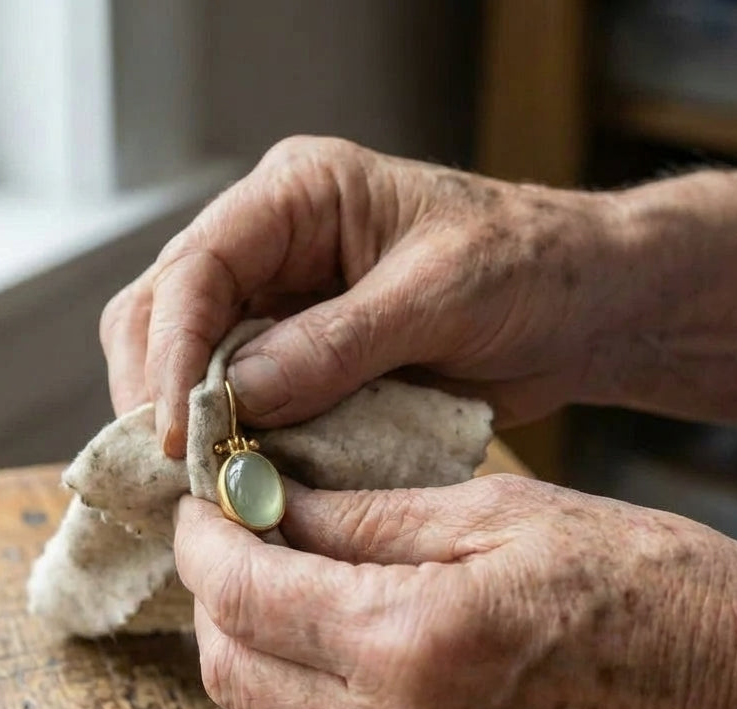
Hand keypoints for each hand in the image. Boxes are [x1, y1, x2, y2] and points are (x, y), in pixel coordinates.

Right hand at [101, 135, 629, 455]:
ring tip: (195, 484)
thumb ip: (337, 344)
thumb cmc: (528, 268)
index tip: (175, 432)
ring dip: (184, 423)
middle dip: (157, 391)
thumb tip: (237, 398)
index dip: (172, 353)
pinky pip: (234, 399)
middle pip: (162, 311)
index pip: (195, 268)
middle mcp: (269, 244)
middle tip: (173, 471)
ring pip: (184, 360)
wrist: (579, 306)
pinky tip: (231, 478)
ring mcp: (276, 303)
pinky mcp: (294, 358)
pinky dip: (227, 441)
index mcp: (297, 196)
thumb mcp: (440, 295)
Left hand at [173, 475, 736, 708]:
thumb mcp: (500, 514)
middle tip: (233, 549)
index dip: (202, 543)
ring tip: (280, 606)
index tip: (197, 511)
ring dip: (248, 663)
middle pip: (231, 672)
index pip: (245, 593)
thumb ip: (365, 517)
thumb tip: (269, 505)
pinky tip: (333, 672)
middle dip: (212, 601)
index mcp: (414, 642)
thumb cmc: (643, 586)